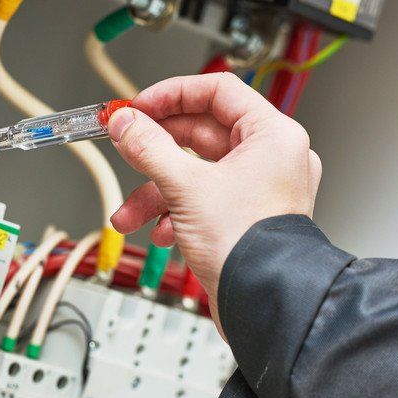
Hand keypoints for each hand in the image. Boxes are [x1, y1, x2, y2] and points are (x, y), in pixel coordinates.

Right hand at [107, 73, 321, 328]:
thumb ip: (149, 148)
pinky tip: (161, 233)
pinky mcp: (244, 218)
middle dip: (154, 153)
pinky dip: (176, 214)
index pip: (217, 92)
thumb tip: (126, 124)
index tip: (139, 106)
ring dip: (155, 193)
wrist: (265, 305)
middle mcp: (270, 159)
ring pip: (195, 174)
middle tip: (125, 148)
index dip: (172, 95)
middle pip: (200, 135)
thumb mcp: (186, 188)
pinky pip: (202, 201)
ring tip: (128, 214)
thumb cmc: (250, 247)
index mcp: (272, 136)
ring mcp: (258, 190)